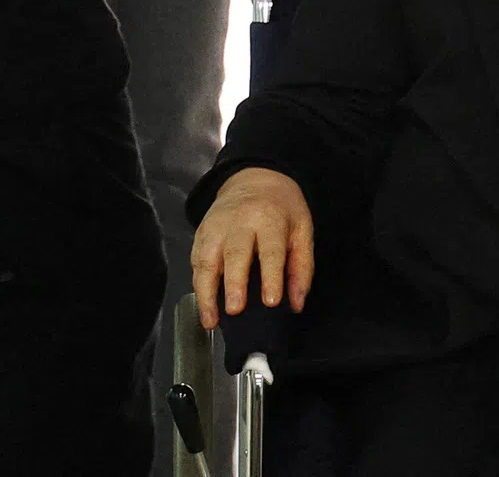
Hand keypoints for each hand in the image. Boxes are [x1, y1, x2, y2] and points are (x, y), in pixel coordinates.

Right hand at [191, 167, 314, 330]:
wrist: (254, 178)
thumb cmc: (281, 208)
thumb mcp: (302, 229)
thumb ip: (302, 267)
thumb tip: (296, 303)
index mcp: (270, 219)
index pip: (271, 250)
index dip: (271, 277)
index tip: (271, 302)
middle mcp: (240, 221)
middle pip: (235, 253)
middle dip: (234, 283)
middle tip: (235, 310)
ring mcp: (216, 227)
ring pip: (207, 260)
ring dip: (207, 292)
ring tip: (211, 319)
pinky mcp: (201, 234)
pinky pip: (196, 262)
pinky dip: (198, 286)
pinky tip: (204, 306)